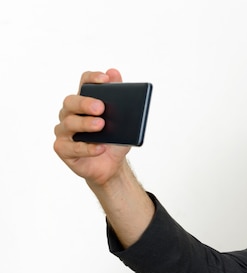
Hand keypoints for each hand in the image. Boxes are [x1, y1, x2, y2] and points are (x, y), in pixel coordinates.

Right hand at [53, 69, 130, 186]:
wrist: (112, 166)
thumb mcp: (124, 121)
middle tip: (100, 107)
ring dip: (85, 124)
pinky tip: (100, 147)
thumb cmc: (114, 140)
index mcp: (84, 102)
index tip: (105, 80)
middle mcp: (69, 114)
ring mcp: (64, 131)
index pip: (84, 83)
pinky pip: (72, 148)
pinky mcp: (62, 149)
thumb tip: (114, 73)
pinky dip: (87, 148)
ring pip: (69, 124)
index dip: (92, 79)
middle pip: (71, 102)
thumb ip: (121, 99)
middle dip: (85, 103)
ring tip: (101, 125)